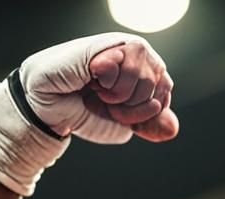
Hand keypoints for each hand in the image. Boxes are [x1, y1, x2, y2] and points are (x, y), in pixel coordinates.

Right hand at [21, 35, 177, 143]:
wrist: (51, 110)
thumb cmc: (82, 111)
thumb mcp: (122, 125)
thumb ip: (149, 123)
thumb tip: (173, 128)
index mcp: (142, 71)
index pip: (164, 92)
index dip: (144, 111)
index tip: (119, 113)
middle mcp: (135, 54)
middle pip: (158, 85)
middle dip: (132, 107)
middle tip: (105, 101)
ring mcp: (120, 46)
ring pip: (145, 77)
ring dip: (119, 97)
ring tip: (97, 90)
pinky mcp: (105, 44)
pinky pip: (124, 68)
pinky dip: (108, 84)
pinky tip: (90, 78)